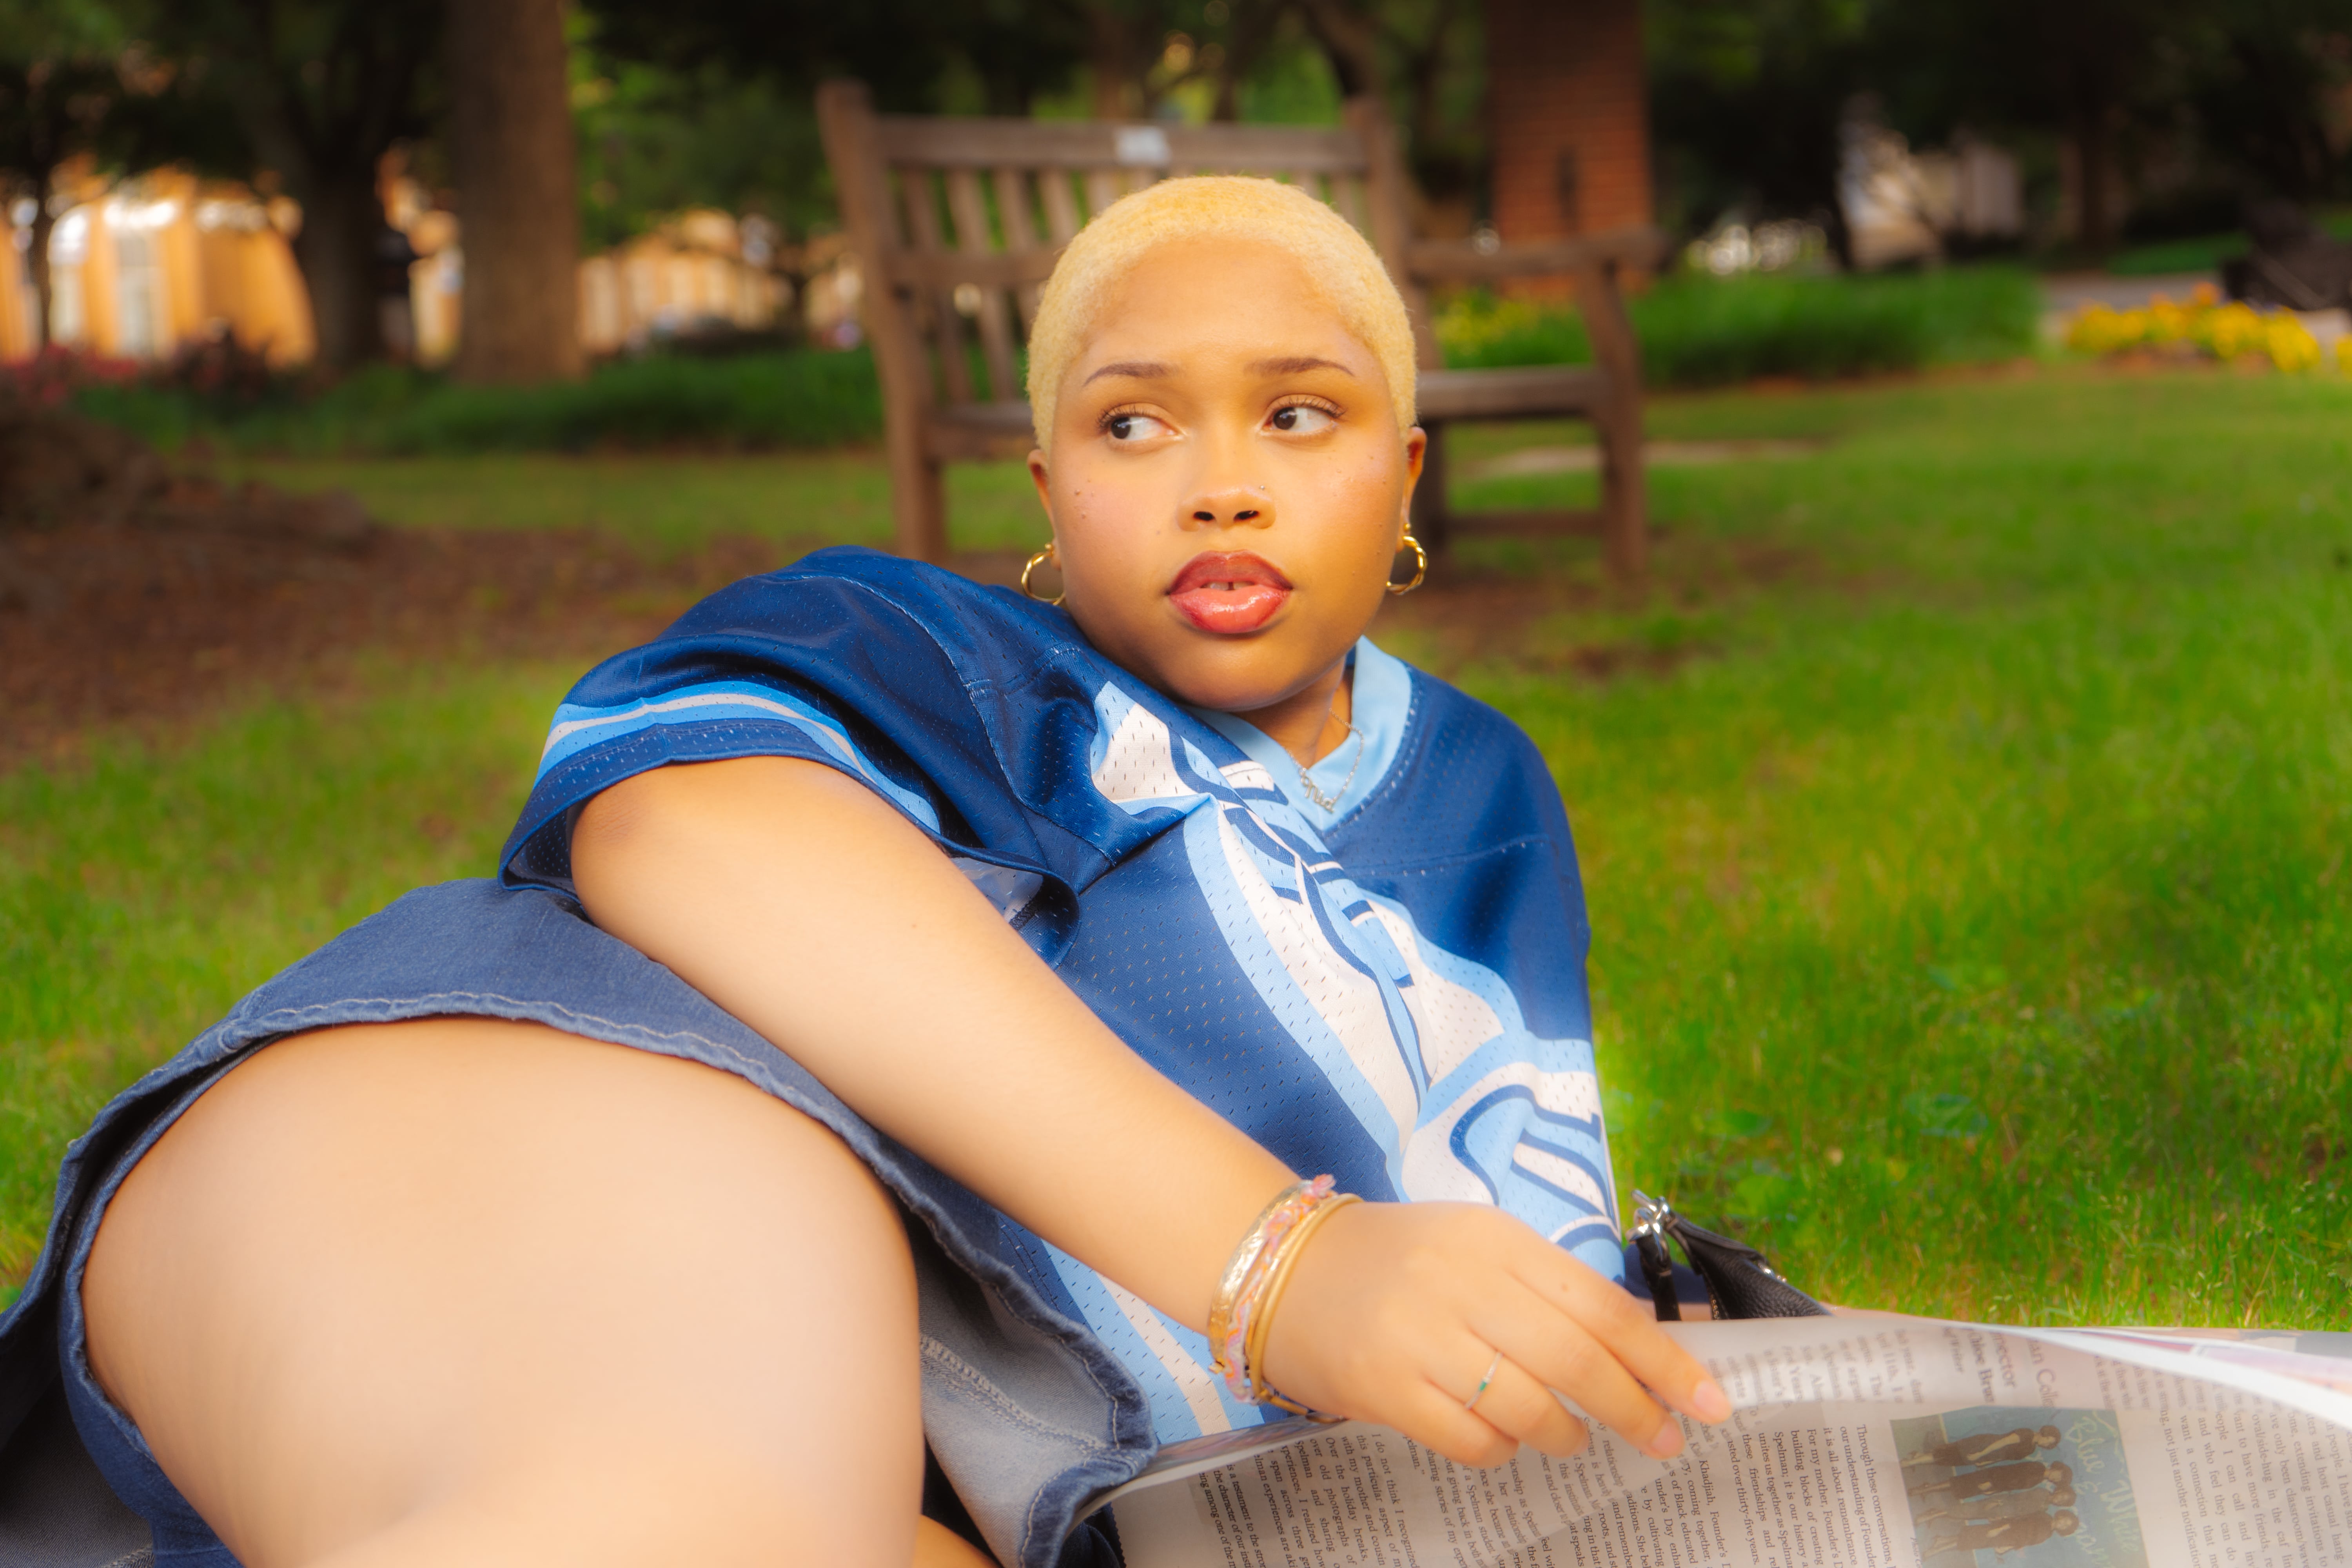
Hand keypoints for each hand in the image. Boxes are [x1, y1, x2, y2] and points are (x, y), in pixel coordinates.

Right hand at [1257, 1201, 1732, 1466]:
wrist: (1282, 1266)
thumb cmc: (1399, 1261)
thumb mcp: (1478, 1247)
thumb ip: (1552, 1290)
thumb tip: (1643, 1348)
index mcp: (1495, 1239)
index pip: (1602, 1306)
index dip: (1664, 1359)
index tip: (1709, 1400)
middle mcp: (1462, 1282)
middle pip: (1577, 1361)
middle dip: (1635, 1410)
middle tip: (1665, 1440)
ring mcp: (1420, 1336)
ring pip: (1531, 1408)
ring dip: (1567, 1435)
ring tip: (1570, 1436)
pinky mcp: (1385, 1388)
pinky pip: (1474, 1441)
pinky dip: (1502, 1450)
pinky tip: (1500, 1436)